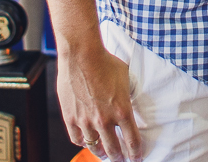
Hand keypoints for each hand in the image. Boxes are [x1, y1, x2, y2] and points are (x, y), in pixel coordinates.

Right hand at [56, 45, 142, 161]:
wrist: (81, 55)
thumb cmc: (104, 62)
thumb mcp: (125, 78)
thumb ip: (126, 95)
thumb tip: (127, 102)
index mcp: (122, 111)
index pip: (132, 141)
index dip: (136, 153)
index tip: (137, 158)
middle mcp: (104, 120)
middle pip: (114, 150)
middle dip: (119, 157)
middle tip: (121, 159)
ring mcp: (86, 121)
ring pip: (95, 147)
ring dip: (101, 153)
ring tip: (104, 153)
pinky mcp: (71, 118)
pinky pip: (77, 139)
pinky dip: (83, 142)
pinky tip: (87, 141)